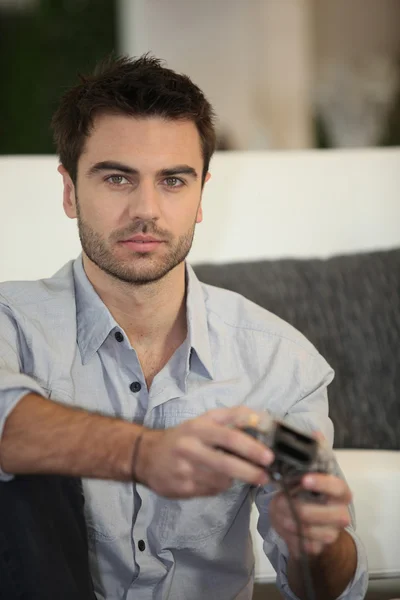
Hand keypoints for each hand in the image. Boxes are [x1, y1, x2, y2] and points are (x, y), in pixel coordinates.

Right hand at [135, 406, 272, 497]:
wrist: (147, 456)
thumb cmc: (184, 435)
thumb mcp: (205, 419)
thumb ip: (234, 416)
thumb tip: (262, 418)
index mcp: (198, 428)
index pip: (228, 437)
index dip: (250, 447)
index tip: (268, 457)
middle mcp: (190, 448)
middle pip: (225, 464)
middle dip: (249, 472)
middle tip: (266, 476)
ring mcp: (185, 471)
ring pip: (220, 481)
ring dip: (234, 479)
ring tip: (236, 473)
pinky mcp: (182, 489)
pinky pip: (210, 491)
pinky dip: (219, 486)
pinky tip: (216, 479)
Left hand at [269, 473, 351, 558]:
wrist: (307, 523)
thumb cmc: (305, 495)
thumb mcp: (301, 482)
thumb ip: (296, 479)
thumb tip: (281, 479)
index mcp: (341, 493)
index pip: (337, 487)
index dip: (321, 483)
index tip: (304, 480)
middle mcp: (342, 514)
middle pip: (320, 513)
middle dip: (294, 507)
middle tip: (279, 501)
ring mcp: (333, 534)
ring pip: (307, 528)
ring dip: (286, 520)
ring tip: (277, 511)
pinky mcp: (320, 547)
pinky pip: (300, 542)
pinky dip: (287, 533)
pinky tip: (283, 524)